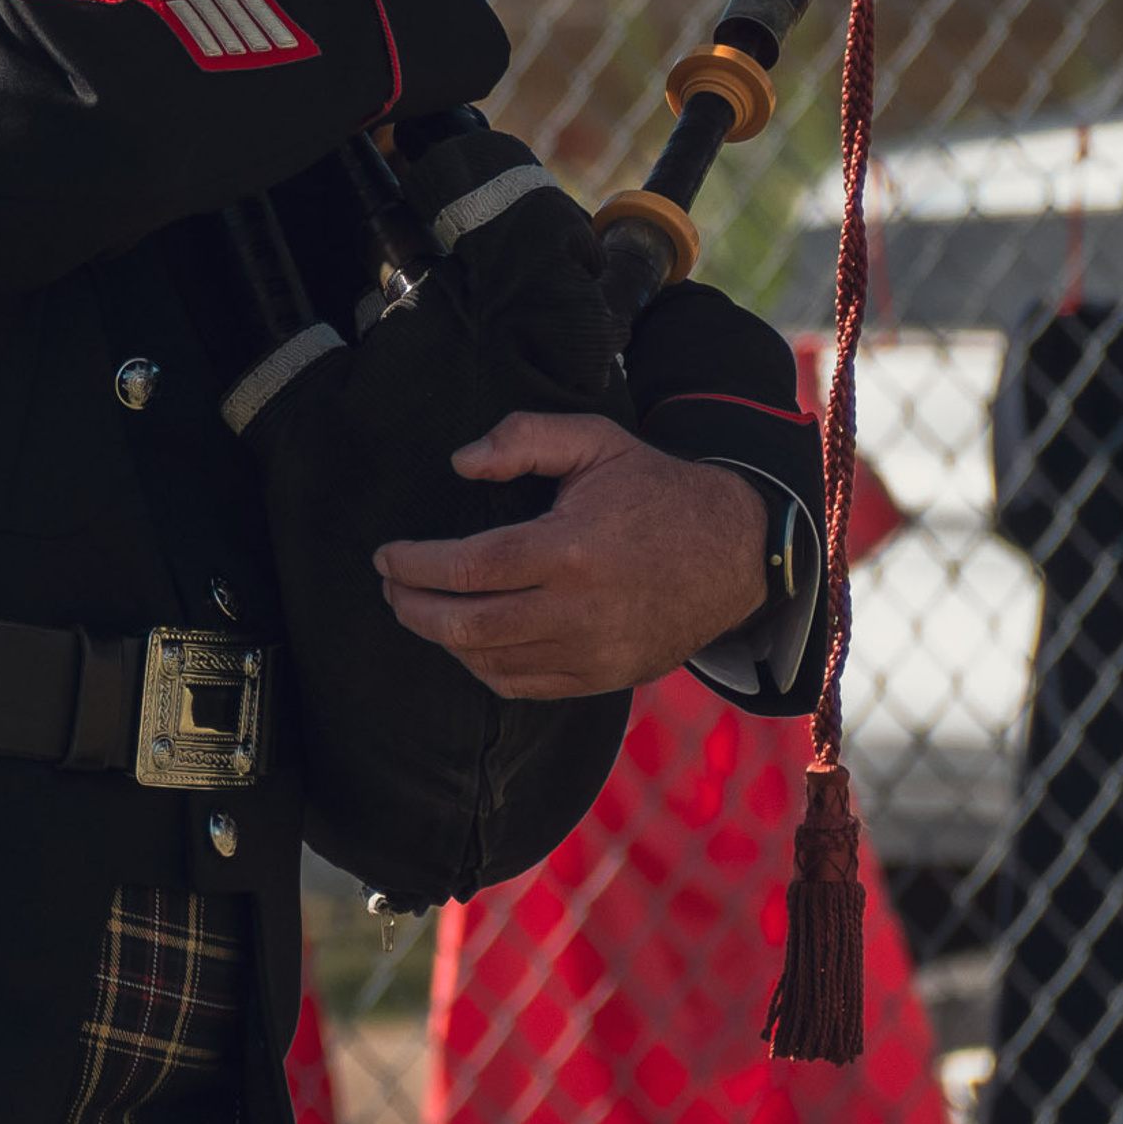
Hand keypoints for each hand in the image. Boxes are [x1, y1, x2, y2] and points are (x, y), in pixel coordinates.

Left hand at [372, 412, 765, 699]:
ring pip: (489, 662)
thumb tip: (460, 463)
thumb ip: (523, 438)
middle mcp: (580, 611)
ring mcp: (593, 653)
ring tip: (419, 608)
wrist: (736, 552)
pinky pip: (522, 686)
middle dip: (412, 608)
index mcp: (571, 549)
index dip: (415, 565)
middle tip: (389, 587)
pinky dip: (481, 667)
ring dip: (441, 638)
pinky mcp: (603, 678)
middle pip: (467, 625)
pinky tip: (465, 640)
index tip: (386, 556)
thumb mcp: (595, 440)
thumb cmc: (655, 489)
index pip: (469, 568)